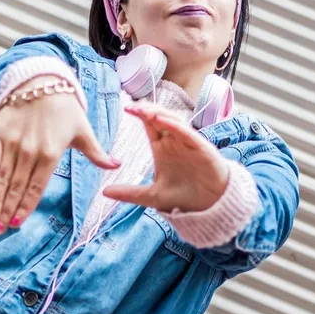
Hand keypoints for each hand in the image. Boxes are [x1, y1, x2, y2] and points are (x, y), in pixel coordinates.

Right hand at [0, 75, 119, 234]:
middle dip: (7, 211)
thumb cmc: (65, 109)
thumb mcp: (83, 131)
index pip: (36, 187)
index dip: (26, 207)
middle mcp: (31, 151)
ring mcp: (13, 143)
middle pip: (17, 187)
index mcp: (51, 154)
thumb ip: (97, 153)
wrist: (42, 82)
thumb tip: (117, 165)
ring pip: (3, 178)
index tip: (18, 224)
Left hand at [103, 103, 229, 212]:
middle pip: (160, 117)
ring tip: (145, 111)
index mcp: (162, 147)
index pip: (150, 124)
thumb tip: (104, 192)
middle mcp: (175, 141)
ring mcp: (188, 143)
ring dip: (161, 114)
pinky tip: (164, 122)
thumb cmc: (183, 196)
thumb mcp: (152, 196)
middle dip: (148, 110)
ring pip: (174, 121)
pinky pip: (188, 133)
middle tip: (133, 107)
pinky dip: (176, 126)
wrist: (209, 206)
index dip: (140, 114)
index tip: (126, 109)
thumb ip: (130, 193)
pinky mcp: (201, 148)